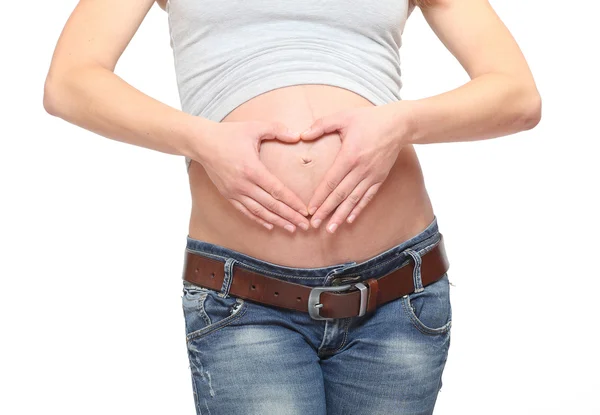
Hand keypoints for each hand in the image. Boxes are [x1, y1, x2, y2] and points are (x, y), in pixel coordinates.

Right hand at [196, 120, 309, 232]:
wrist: (202, 143)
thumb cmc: (229, 134)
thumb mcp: (254, 127)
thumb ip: (277, 130)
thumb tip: (297, 135)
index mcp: (252, 169)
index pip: (277, 190)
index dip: (292, 202)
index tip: (305, 210)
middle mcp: (243, 184)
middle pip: (271, 205)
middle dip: (289, 216)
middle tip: (304, 225)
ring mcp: (234, 192)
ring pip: (259, 212)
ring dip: (277, 221)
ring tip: (291, 229)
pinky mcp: (227, 195)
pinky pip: (245, 211)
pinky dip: (259, 220)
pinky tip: (270, 226)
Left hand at [300, 104, 408, 232]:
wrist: (398, 124)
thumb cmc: (369, 119)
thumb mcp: (343, 116)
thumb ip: (321, 125)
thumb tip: (302, 134)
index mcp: (349, 156)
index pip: (331, 181)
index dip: (320, 197)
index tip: (310, 209)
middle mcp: (361, 170)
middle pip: (340, 195)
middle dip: (326, 211)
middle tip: (314, 224)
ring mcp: (371, 176)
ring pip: (353, 200)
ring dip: (341, 216)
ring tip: (330, 229)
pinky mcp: (379, 178)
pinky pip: (367, 197)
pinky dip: (358, 209)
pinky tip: (349, 220)